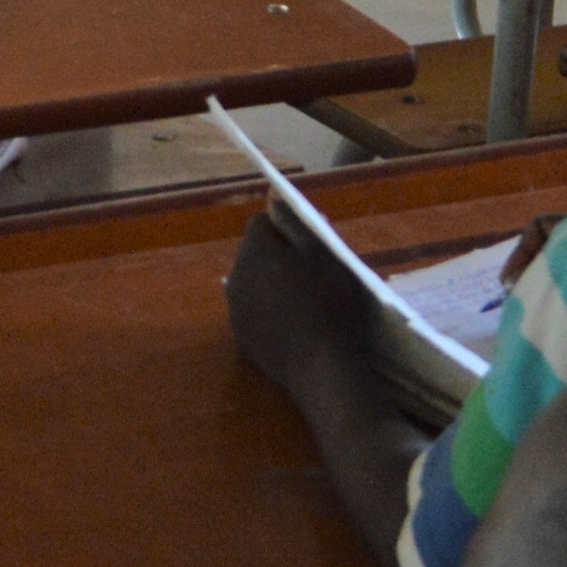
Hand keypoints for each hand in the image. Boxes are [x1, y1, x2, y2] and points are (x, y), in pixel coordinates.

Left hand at [226, 201, 378, 395]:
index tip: (312, 246)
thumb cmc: (330, 302)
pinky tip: (294, 324)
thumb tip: (275, 199)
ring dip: (273, 284)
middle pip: (255, 253)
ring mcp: (236, 311)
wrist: (323, 367)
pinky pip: (255, 312)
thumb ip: (296, 223)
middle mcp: (236, 277)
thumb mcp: (324, 253)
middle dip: (278, 256)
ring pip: (254, 283)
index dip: (288, 230)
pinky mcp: (243, 339)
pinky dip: (270, 311)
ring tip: (305, 301)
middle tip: (312, 273)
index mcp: (254, 251)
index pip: (262, 224)